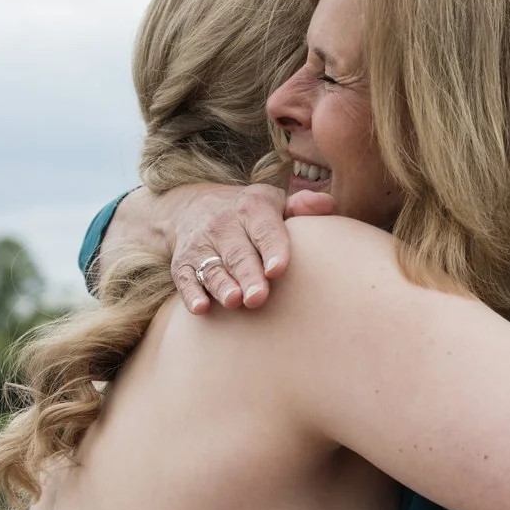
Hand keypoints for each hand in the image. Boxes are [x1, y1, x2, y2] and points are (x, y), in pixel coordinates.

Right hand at [153, 184, 299, 315]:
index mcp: (251, 208)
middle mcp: (223, 225)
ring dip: (222, 285)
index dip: (271, 249)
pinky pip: (184, 279)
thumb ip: (301, 205)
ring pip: (211, 268)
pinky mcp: (181, 263)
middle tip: (258, 297)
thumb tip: (328, 204)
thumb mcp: (272, 201)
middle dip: (248, 275)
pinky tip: (201, 307)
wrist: (192, 206)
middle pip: (238, 253)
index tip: (278, 270)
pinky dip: (191, 293)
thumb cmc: (249, 214)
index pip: (264, 229)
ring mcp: (200, 245)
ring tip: (234, 301)